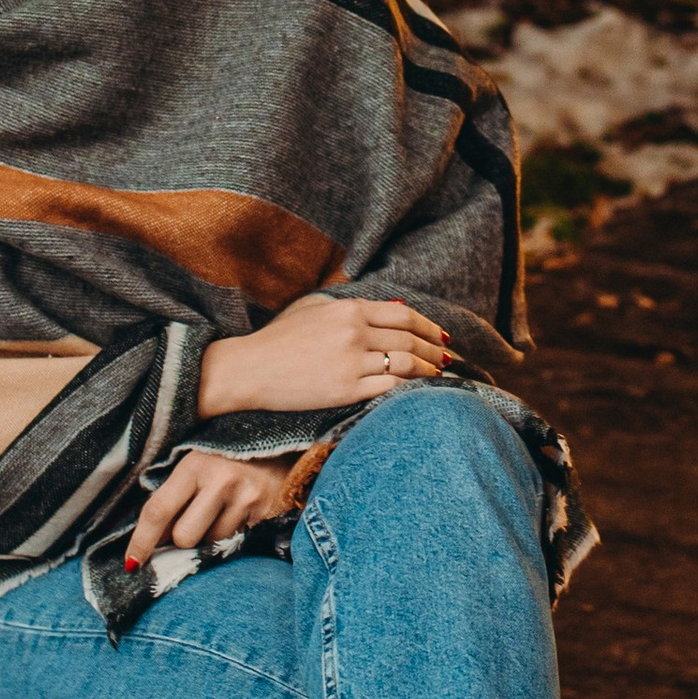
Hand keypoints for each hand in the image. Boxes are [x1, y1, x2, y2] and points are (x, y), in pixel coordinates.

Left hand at [124, 446, 311, 570]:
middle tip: (193, 522)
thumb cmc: (230, 454)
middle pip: (184, 537)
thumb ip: (175, 492)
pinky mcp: (267, 514)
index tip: (132, 563)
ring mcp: (248, 498)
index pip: (158, 511)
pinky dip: (234, 536)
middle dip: (182, 539)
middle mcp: (221, 481)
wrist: (285, 444)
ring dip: (210, 538)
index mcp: (195, 465)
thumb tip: (152, 539)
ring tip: (223, 511)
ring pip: (212, 544)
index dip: (141, 541)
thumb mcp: (199, 461)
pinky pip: (237, 542)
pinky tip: (241, 515)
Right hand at [196, 292, 450, 419]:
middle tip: (449, 358)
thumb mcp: (313, 309)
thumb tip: (392, 308)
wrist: (248, 369)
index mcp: (348, 310)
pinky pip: (390, 387)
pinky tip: (419, 392)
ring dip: (429, 371)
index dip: (428, 326)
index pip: (403, 315)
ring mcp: (351, 362)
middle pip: (410, 339)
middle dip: (435, 350)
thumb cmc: (277, 340)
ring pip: (406, 364)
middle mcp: (354, 333)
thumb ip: (349, 306)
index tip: (441, 335)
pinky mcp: (346, 390)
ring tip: (440, 376)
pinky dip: (410, 389)